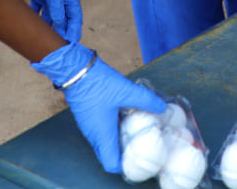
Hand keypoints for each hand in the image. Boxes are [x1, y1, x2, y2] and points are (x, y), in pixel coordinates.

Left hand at [7, 0, 82, 42]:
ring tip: (41, 40)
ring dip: (46, 26)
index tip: (69, 45)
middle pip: (62, 19)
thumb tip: (60, 24)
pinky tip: (30, 25)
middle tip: (53, 47)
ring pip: (49, 15)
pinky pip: (37, 8)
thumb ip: (56, 5)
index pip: (74, 17)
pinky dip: (35, 16)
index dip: (72, 31)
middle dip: (59, 32)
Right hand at [34, 43, 165, 173]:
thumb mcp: (126, 91)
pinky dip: (112, 131)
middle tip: (140, 147)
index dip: (125, 166)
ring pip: (104, 143)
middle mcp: (93, 135)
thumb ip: (146, 100)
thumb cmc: (98, 83)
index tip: (139, 160)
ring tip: (136, 133)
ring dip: (118, 142)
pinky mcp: (87, 117)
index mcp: (102, 135)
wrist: (75, 69)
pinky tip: (124, 118)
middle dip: (124, 155)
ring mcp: (88, 126)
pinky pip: (100, 132)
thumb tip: (161, 107)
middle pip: (108, 155)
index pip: (111, 164)